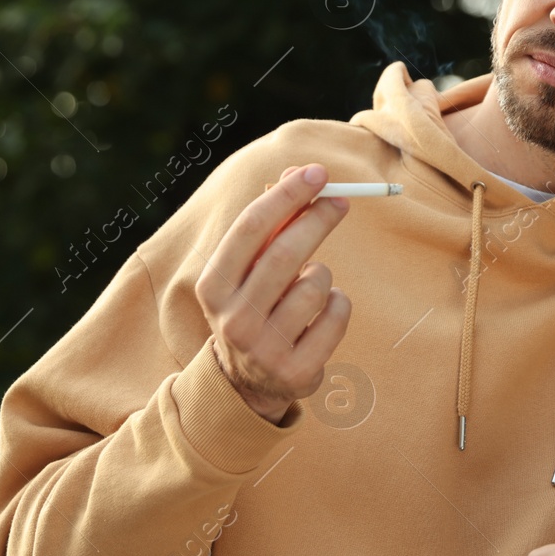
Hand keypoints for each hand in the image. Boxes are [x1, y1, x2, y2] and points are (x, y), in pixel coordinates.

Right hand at [195, 163, 351, 422]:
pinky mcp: (298, 371)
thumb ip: (271, 223)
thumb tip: (299, 173)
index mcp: (213, 287)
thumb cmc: (254, 305)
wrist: (248, 383)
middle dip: (318, 219)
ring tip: (310, 287)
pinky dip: (339, 304)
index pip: (251, 228)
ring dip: (324, 274)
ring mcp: (265, 349)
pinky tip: (322, 316)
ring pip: (317, 284)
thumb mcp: (249, 270)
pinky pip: (337, 314)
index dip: (287, 195)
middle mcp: (234, 320)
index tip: (318, 172)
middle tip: (341, 200)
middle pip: (286, 253)